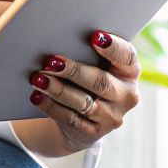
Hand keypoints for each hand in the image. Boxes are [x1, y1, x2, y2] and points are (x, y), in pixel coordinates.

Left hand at [27, 30, 140, 152]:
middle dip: (75, 71)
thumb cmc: (89, 77)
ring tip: (38, 78)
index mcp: (130, 71)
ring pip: (83, 102)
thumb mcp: (97, 63)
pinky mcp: (92, 133)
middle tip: (51, 61)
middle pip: (101, 82)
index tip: (94, 36)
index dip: (112, 47)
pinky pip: (70, 119)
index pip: (127, 57)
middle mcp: (126, 95)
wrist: (85, 117)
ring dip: (58, 89)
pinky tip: (37, 96)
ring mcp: (111, 117)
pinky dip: (51, 107)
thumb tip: (62, 34)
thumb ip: (88, 50)